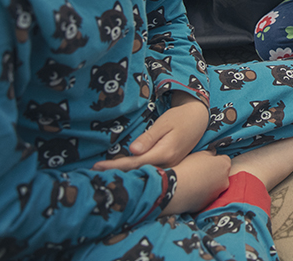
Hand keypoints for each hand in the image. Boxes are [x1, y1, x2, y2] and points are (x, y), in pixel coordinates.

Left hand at [93, 91, 208, 171]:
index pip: (135, 163)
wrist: (199, 119)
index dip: (115, 166)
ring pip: (144, 173)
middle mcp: (168, 163)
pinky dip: (135, 172)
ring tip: (104, 175)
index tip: (97, 167)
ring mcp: (170, 166)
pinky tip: (123, 172)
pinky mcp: (169, 165)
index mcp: (165, 153)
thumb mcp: (164, 124)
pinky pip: (150, 171)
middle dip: (116, 174)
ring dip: (124, 175)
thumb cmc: (180, 118)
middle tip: (93, 174)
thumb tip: (133, 150)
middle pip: (138, 172)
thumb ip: (149, 138)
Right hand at [160, 150, 232, 215]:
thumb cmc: (189, 168)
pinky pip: (206, 196)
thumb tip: (213, 153)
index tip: (206, 161)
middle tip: (199, 171)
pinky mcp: (209, 203)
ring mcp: (217, 193)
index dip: (215, 159)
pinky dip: (202, 193)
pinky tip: (192, 190)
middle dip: (213, 172)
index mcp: (224, 166)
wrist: (178, 189)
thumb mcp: (200, 153)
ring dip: (208, 183)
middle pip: (221, 174)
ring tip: (194, 181)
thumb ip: (210, 153)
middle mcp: (225, 181)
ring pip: (214, 186)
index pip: (224, 160)